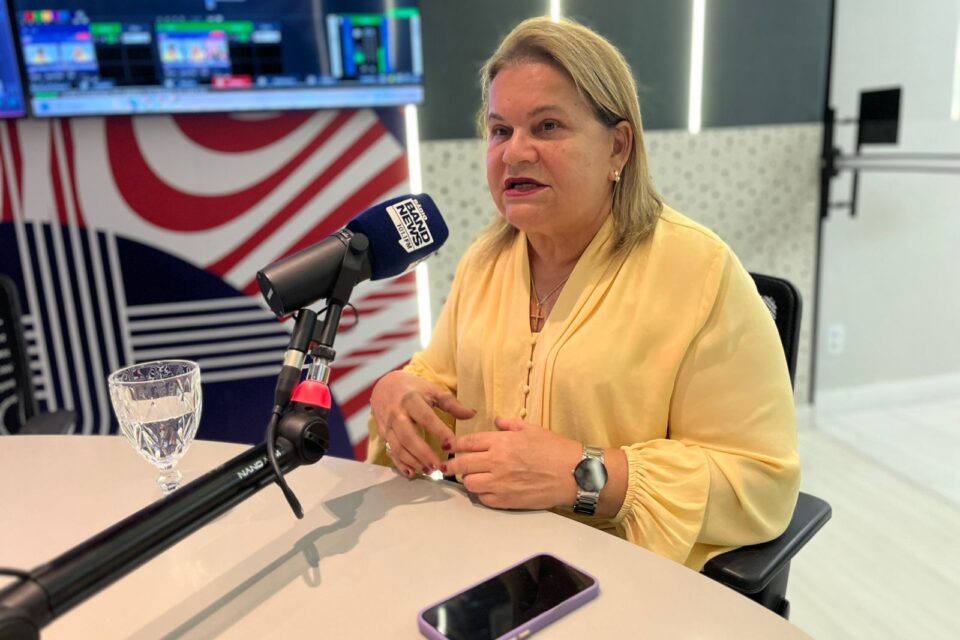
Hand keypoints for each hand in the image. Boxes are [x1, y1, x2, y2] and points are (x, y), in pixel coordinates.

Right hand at [370, 371, 474, 477]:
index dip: (438, 431)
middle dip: (423, 453)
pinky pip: (391, 453)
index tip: (452, 443)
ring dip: (414, 462)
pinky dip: (401, 465)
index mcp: (411, 400)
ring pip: (398, 448)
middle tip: (439, 465)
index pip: (425, 417)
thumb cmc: (413, 389)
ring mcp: (388, 426)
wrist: (384, 387)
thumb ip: (451, 403)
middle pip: (408, 437)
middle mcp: (396, 414)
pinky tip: (413, 473)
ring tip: (430, 471)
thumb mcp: (431, 390)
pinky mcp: (383, 435)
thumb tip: (472, 414)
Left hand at [443, 418, 581, 509]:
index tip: (449, 446)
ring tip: (473, 477)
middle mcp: (497, 462)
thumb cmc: (556, 449)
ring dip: (468, 479)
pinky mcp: (507, 501)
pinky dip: (482, 495)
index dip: (455, 444)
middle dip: (452, 464)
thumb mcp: (533, 429)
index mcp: (502, 442)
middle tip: (449, 465)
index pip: (468, 442)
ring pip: (469, 483)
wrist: (574, 474)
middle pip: (462, 464)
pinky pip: (484, 499)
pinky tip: (487, 489)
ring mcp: (500, 483)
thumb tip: (497, 422)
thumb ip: (510, 425)